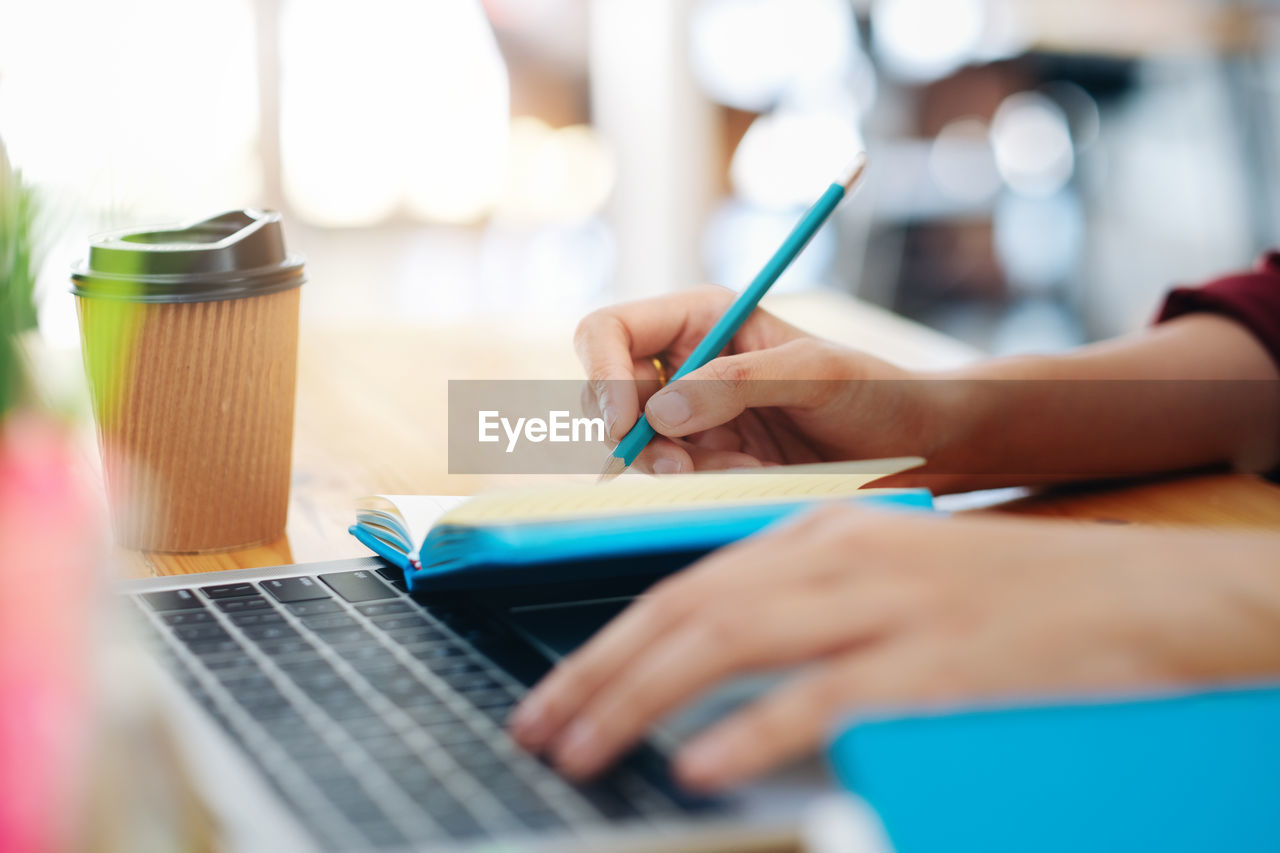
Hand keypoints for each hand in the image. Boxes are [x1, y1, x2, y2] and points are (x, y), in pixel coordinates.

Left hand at [508, 507, 1279, 790]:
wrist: (1138, 596)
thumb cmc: (1006, 598)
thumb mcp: (888, 575)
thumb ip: (803, 600)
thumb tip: (710, 657)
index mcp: (822, 532)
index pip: (686, 585)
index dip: (609, 643)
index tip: (555, 694)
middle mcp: (840, 555)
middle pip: (688, 610)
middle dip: (598, 673)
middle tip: (538, 729)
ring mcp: (887, 604)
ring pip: (730, 641)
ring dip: (640, 699)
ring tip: (582, 750)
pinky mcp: (934, 661)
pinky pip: (822, 697)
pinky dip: (749, 730)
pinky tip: (696, 765)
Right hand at [576, 286, 948, 473]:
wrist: (910, 445)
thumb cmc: (873, 390)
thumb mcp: (817, 373)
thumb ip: (740, 382)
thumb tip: (660, 414)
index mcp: (701, 318)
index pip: (610, 331)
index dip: (602, 373)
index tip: (626, 423)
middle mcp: (685, 363)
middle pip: (607, 395)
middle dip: (633, 436)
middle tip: (679, 466)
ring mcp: (692, 414)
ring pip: (638, 447)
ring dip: (679, 468)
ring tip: (746, 470)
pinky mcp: (708, 459)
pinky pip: (677, 479)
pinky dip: (706, 486)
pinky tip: (756, 477)